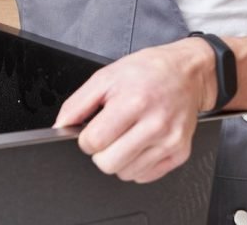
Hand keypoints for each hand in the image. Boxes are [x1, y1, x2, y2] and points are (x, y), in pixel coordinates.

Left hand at [53, 40, 213, 182]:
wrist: (186, 72)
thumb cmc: (147, 70)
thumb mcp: (106, 76)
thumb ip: (78, 102)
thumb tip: (60, 125)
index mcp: (133, 101)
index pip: (93, 142)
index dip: (86, 138)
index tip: (92, 129)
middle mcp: (154, 124)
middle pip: (108, 164)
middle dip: (100, 152)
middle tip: (108, 133)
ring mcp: (169, 141)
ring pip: (125, 174)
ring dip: (119, 159)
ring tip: (127, 134)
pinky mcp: (179, 153)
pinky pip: (145, 176)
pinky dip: (137, 164)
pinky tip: (141, 141)